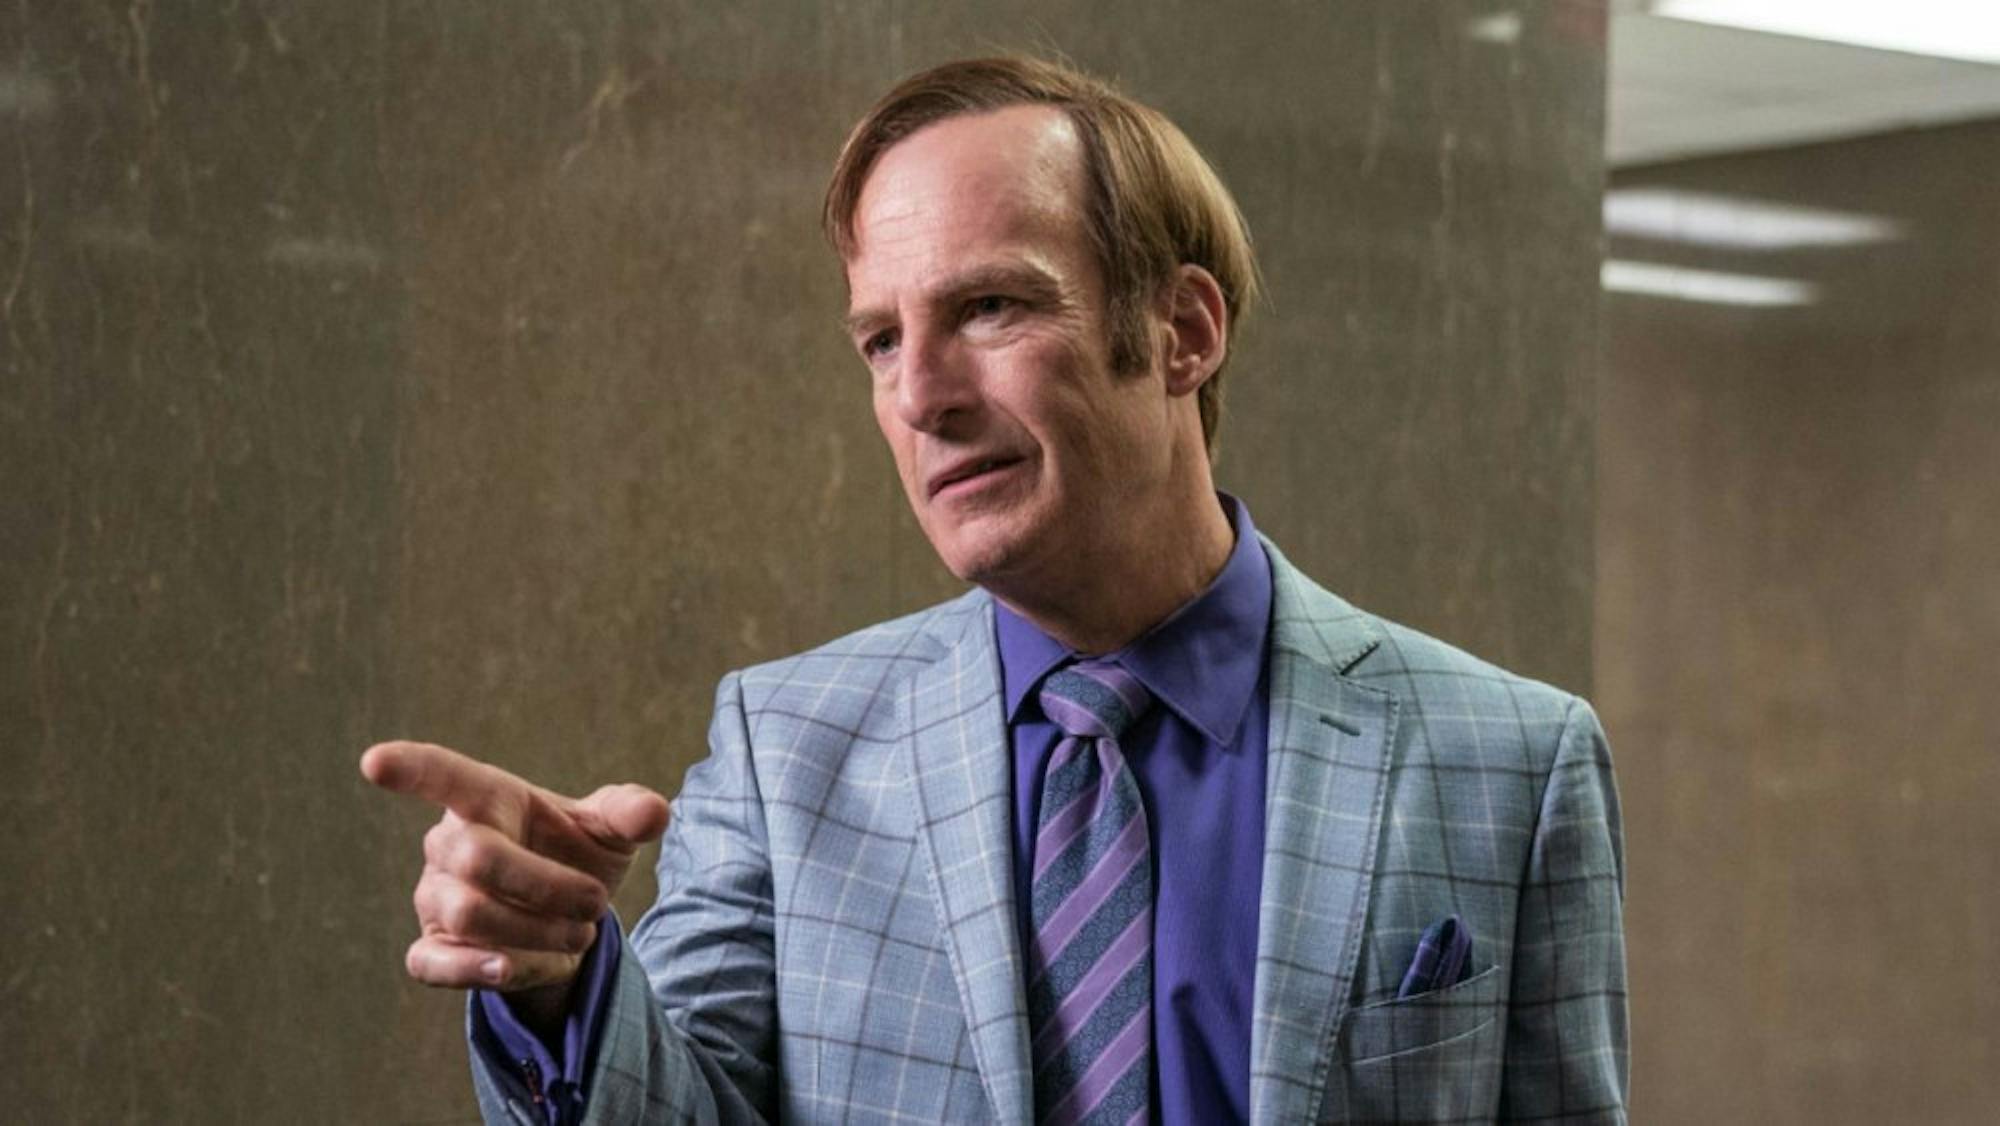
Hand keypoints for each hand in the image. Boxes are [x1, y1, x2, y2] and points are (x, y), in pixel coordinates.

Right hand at [360, 741, 669, 1002]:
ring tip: (578, 933)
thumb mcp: (613, 830)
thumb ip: (629, 814)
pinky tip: (511, 967)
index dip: (410, 769)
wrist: (573, 923)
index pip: (443, 776)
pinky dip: (476, 969)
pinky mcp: (433, 950)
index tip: (374, 762)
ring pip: (469, 915)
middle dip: (548, 885)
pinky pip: (433, 964)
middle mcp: (449, 844)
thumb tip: (653, 812)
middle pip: (479, 858)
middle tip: (596, 902)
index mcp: (488, 800)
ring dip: (535, 929)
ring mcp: (434, 898)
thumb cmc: (581, 855)